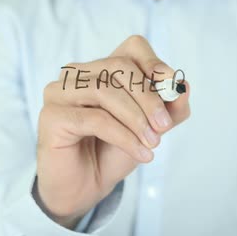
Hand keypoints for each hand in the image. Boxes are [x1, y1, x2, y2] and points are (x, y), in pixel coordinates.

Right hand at [35, 35, 189, 228]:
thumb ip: (169, 109)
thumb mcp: (149, 128)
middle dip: (148, 97)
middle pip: (119, 66)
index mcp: (101, 69)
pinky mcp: (52, 116)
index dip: (153, 62)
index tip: (170, 85)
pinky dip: (124, 137)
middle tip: (164, 126)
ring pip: (105, 91)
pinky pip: (95, 119)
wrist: (85, 188)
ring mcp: (59, 92)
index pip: (131, 47)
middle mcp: (77, 74)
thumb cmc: (112, 152)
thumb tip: (184, 87)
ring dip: (136, 119)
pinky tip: (140, 153)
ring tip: (152, 143)